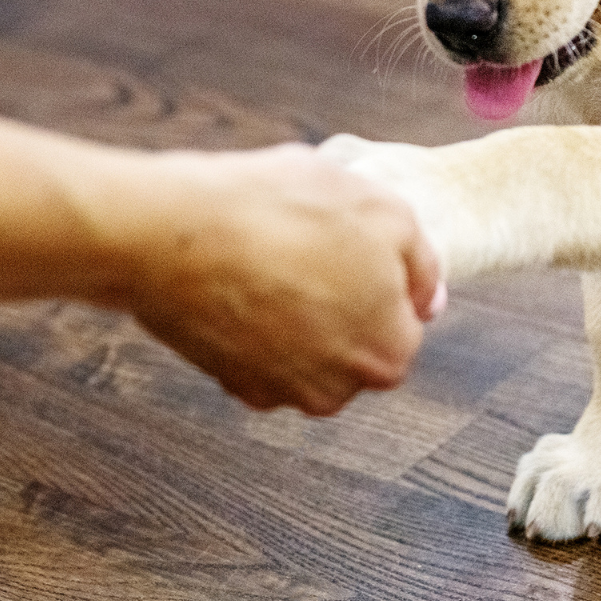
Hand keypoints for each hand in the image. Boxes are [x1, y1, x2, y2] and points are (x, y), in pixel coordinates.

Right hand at [93, 143, 442, 415]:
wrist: (171, 234)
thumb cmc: (282, 212)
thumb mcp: (384, 209)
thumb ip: (421, 260)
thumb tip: (429, 299)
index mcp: (388, 354)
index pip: (404, 319)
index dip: (380, 272)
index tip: (348, 241)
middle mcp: (336, 391)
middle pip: (354, 337)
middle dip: (340, 295)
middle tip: (308, 244)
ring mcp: (276, 392)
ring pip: (307, 344)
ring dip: (297, 307)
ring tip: (272, 254)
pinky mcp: (226, 381)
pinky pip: (258, 348)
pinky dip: (254, 318)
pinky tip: (240, 276)